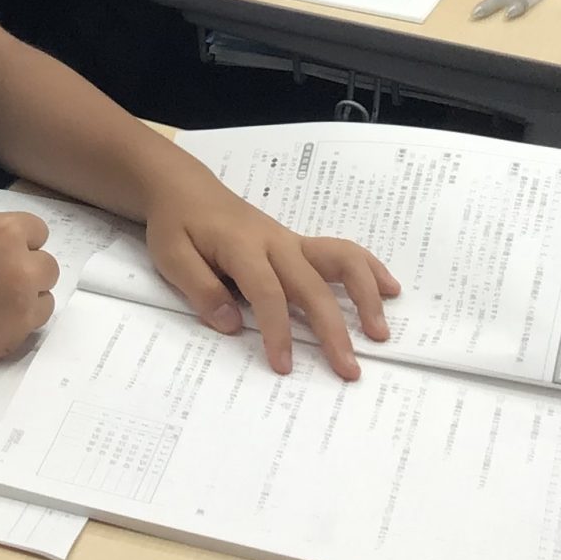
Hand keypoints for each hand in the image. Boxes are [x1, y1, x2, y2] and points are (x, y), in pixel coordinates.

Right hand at [0, 210, 59, 363]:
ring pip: (44, 301)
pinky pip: (26, 328)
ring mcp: (18, 310)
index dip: (21, 239)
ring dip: (26, 298)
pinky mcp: (10, 339)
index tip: (6, 246)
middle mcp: (20, 271)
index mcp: (5, 234)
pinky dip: (11, 322)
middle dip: (27, 268)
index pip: (39, 231)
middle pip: (48, 268)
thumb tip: (5, 243)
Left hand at [140, 163, 397, 377]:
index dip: (277, 330)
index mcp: (242, 246)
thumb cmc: (177, 225)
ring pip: (340, 260)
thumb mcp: (171, 256)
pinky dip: (368, 269)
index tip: (284, 366)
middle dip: (333, 329)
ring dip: (364, 295)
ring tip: (379, 333)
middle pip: (312, 285)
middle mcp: (275, 242)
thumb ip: (200, 288)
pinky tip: (389, 289)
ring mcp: (292, 242)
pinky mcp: (299, 246)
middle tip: (349, 369)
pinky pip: (341, 253)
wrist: (185, 190)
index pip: (267, 292)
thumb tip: (232, 324)